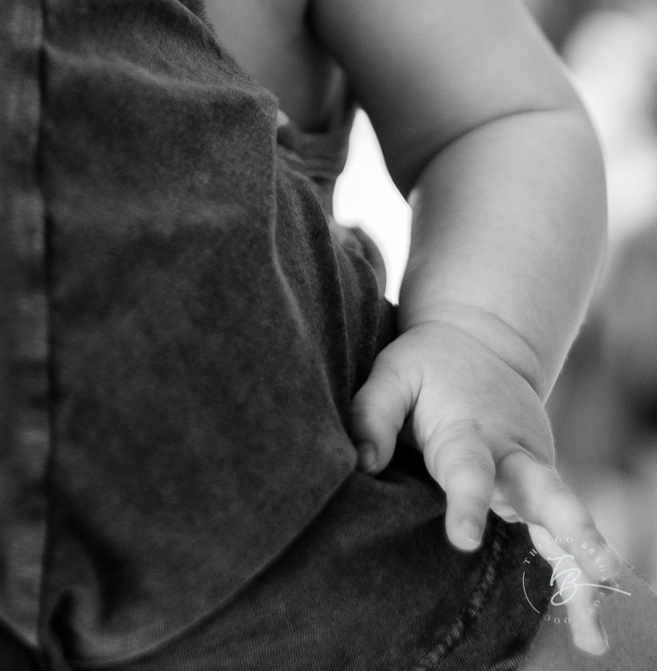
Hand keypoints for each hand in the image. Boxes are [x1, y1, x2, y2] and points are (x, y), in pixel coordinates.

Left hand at [351, 321, 620, 655]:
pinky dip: (577, 570)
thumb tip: (364, 463)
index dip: (468, 503)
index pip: (470, 471)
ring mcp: (532, 473)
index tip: (465, 538)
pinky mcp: (539, 488)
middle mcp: (512, 455)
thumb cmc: (428, 365)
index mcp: (470, 429)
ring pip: (562, 520)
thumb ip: (374, 414)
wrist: (479, 343)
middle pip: (545, 493)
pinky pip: (560, 534)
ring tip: (599, 619)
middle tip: (596, 565)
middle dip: (570, 528)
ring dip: (584, 562)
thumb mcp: (395, 372)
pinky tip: (590, 622)